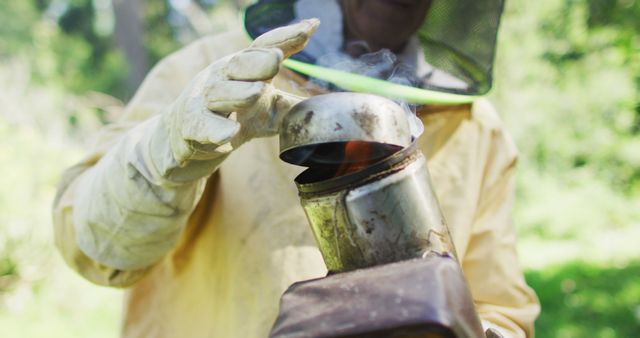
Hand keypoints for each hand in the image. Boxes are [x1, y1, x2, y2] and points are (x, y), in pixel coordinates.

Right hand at [164, 19, 319, 165]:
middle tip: (277, 60)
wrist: (185, 136)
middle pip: (239, 64)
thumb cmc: (231, 114)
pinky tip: (229, 134)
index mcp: (243, 67)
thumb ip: (294, 104)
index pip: (265, 47)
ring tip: (256, 92)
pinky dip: (216, 131)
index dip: (287, 36)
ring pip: (220, 93)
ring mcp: (204, 100)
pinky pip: (203, 127)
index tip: (312, 27)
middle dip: (258, 61)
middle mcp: (222, 76)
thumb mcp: (266, 108)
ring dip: (239, 93)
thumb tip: (331, 107)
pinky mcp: (192, 126)